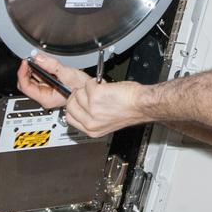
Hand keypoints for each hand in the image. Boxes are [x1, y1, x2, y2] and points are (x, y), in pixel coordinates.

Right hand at [16, 54, 147, 137]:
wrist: (142, 104)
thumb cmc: (130, 110)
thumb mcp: (107, 122)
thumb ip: (93, 119)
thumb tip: (83, 111)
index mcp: (92, 130)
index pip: (69, 118)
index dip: (73, 107)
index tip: (77, 102)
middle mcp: (91, 122)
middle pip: (69, 105)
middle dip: (78, 96)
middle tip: (90, 94)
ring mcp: (92, 109)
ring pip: (78, 92)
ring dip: (88, 88)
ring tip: (102, 92)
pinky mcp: (95, 96)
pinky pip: (87, 84)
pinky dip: (96, 81)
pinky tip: (105, 87)